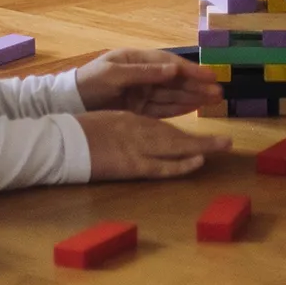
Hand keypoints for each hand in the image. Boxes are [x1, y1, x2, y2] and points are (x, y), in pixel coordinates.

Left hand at [76, 47, 223, 117]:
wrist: (70, 103)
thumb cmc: (90, 82)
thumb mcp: (114, 74)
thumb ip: (144, 72)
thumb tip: (174, 69)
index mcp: (137, 60)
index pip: (170, 64)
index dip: (191, 70)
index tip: (210, 76)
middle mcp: (144, 75)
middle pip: (175, 81)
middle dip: (197, 86)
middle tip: (220, 92)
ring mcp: (142, 92)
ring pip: (173, 95)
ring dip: (193, 97)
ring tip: (214, 100)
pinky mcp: (139, 109)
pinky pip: (163, 108)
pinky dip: (180, 108)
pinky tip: (194, 108)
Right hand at [78, 110, 226, 179]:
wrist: (59, 142)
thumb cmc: (75, 133)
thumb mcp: (103, 125)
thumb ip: (122, 129)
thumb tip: (133, 135)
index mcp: (129, 119)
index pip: (163, 124)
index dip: (184, 130)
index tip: (201, 134)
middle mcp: (138, 128)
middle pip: (176, 134)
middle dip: (202, 137)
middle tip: (226, 141)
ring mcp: (136, 146)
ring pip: (175, 145)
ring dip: (200, 147)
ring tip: (222, 146)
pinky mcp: (132, 164)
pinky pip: (161, 165)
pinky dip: (180, 164)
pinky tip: (198, 161)